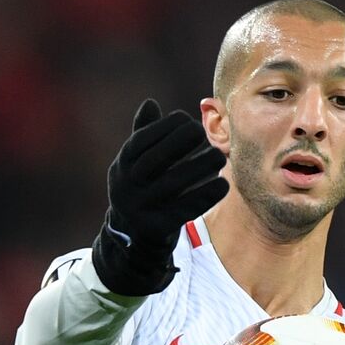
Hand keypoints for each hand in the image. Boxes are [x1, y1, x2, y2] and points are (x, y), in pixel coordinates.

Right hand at [91, 99, 228, 294]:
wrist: (133, 241)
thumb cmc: (143, 191)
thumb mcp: (136, 165)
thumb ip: (143, 135)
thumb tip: (150, 103)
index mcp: (121, 166)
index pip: (142, 140)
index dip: (166, 127)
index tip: (188, 120)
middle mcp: (125, 186)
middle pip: (156, 159)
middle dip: (181, 142)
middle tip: (204, 135)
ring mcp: (139, 208)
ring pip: (173, 183)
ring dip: (200, 167)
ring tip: (220, 157)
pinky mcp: (156, 228)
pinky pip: (185, 209)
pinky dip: (206, 195)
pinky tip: (223, 184)